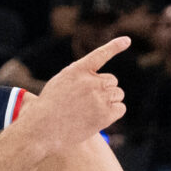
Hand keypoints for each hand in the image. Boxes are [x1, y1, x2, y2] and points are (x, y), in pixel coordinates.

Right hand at [24, 34, 130, 152]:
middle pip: (112, 80)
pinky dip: (114, 112)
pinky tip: (100, 118)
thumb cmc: (48, 108)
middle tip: (90, 102)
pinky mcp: (105, 114)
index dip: (115, 46)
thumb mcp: (59, 83)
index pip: (100, 54)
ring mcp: (99, 98)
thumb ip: (78, 77)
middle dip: (105, 89)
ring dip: (110, 100)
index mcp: (77, 70)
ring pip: (118, 93)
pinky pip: (121, 108)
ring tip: (93, 111)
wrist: (43, 129)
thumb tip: (101, 81)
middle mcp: (90, 81)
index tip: (127, 40)